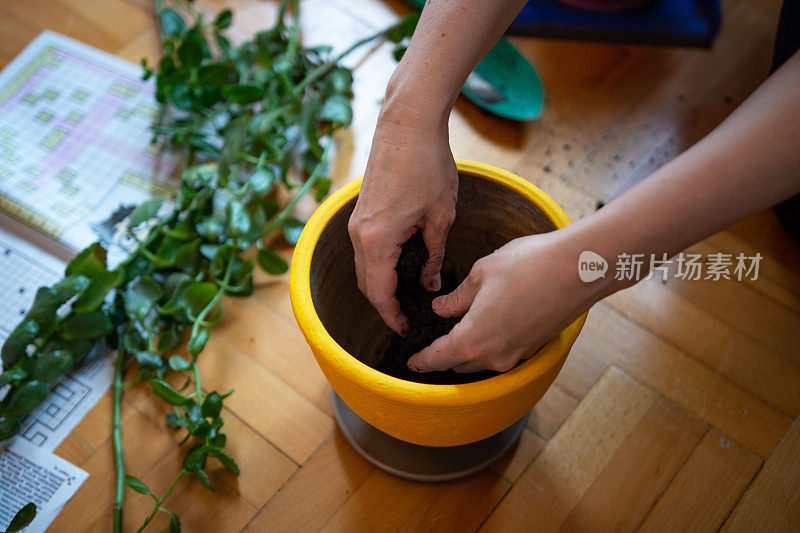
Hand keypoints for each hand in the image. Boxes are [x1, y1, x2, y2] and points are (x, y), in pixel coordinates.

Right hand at [348, 95, 457, 333]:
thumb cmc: (428, 165)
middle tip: (410, 316)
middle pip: (366, 284)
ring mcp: (356, 222)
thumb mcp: (441, 217)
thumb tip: (429, 283)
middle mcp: (358, 235)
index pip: (380, 293)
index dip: (393, 316)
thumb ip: (434, 255)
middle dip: (386, 304)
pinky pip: (365, 250)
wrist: (407, 122)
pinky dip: (378, 265)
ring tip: (407, 295)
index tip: (408, 329)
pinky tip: (401, 266)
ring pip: (363, 268)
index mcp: (377, 241)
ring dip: (381, 285)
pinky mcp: (360, 211)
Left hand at [407, 231, 602, 372]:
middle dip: (443, 355)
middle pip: (459, 363)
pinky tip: (488, 322)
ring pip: (481, 360)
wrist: (580, 268)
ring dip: (467, 350)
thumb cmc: (528, 265)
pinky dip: (489, 343)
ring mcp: (517, 354)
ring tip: (458, 330)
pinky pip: (502, 351)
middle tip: (432, 340)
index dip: (421, 360)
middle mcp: (494, 355)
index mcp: (473, 339)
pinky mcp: (534, 347)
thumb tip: (441, 308)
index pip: (437, 358)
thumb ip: (457, 297)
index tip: (411, 362)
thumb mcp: (481, 274)